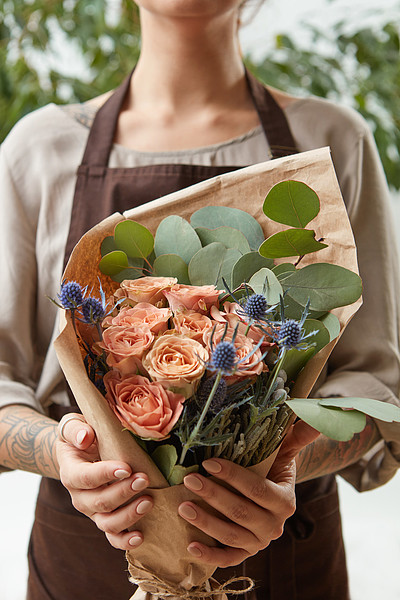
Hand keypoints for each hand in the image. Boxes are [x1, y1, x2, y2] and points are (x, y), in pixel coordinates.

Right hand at [56, 413, 152, 549]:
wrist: (81, 449)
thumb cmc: (81, 434)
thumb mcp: (74, 424)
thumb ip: (76, 429)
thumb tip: (85, 437)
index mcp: (71, 472)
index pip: (85, 477)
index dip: (105, 474)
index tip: (126, 467)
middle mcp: (79, 496)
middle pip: (99, 502)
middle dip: (123, 492)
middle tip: (144, 479)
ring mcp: (92, 510)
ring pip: (106, 523)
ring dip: (128, 515)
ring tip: (148, 501)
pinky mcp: (105, 518)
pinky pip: (112, 536)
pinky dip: (124, 541)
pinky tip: (140, 537)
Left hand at [178, 421, 318, 566]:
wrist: (270, 490)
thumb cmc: (273, 465)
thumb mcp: (286, 449)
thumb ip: (299, 436)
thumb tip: (315, 420)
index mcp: (285, 502)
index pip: (257, 490)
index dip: (233, 477)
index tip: (209, 463)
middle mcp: (275, 526)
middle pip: (241, 512)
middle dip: (213, 496)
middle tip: (190, 480)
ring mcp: (260, 542)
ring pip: (231, 535)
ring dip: (206, 523)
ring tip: (183, 507)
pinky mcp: (245, 552)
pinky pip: (228, 558)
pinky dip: (210, 556)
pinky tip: (190, 546)